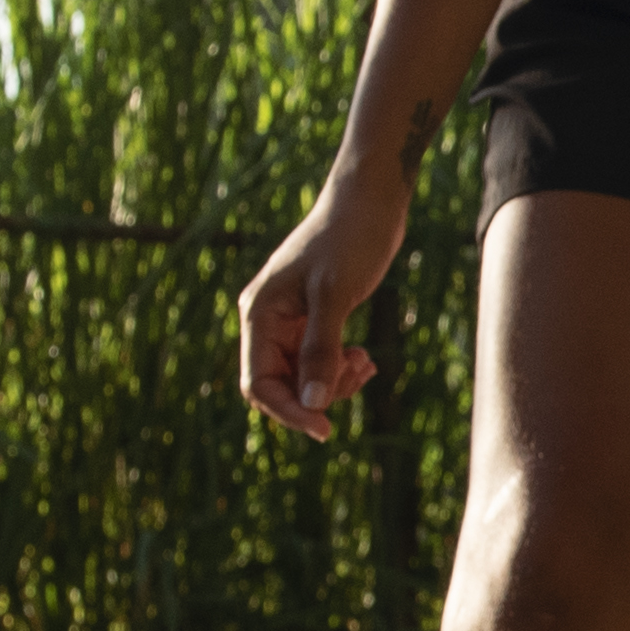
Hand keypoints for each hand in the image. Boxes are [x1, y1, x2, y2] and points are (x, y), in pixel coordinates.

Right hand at [237, 153, 411, 439]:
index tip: (326, 430)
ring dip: (333, 382)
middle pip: (279, 386)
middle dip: (317, 394)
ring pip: (302, 377)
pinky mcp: (313, 319)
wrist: (370, 200)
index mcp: (259, 314)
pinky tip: (365, 360)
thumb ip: (321, 351)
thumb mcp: (335, 296)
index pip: (259, 384)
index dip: (289, 412)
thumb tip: (313, 404)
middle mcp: (267, 321)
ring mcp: (289, 321)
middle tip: (358, 374)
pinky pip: (318, 361)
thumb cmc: (349, 239)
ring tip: (365, 364)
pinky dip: (341, 368)